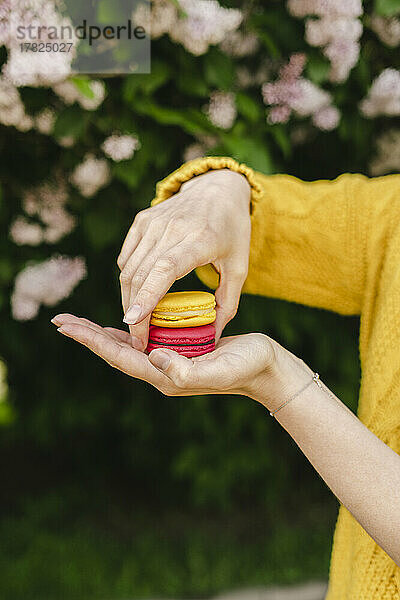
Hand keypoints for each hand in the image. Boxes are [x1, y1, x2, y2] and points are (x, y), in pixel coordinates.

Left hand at [51, 314, 311, 408]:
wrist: (266, 368)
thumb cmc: (248, 366)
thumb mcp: (220, 368)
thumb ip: (188, 372)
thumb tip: (155, 359)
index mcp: (164, 376)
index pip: (119, 357)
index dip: (91, 341)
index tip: (66, 325)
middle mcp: (161, 371)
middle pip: (115, 352)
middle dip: (88, 336)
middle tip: (60, 320)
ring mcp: (169, 362)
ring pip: (127, 346)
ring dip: (102, 333)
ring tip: (80, 322)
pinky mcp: (178, 351)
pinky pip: (144, 339)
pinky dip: (127, 328)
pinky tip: (122, 321)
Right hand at [117, 168, 250, 350]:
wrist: (218, 188)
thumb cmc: (232, 231)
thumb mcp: (239, 267)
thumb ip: (227, 303)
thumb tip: (211, 337)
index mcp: (200, 239)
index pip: (165, 269)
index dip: (147, 296)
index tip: (134, 322)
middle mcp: (172, 228)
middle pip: (140, 275)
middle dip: (134, 313)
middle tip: (139, 341)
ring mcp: (153, 222)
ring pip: (128, 269)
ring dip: (128, 300)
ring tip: (137, 324)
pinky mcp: (141, 220)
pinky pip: (126, 258)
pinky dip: (128, 280)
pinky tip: (139, 295)